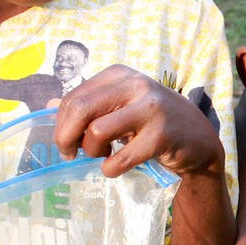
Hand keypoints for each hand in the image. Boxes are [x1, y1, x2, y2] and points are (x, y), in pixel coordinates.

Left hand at [54, 66, 223, 179]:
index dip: (62, 124)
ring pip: (97, 131)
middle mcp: (134, 84)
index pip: (73, 97)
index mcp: (119, 75)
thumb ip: (88, 105)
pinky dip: (110, 169)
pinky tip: (115, 167)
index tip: (68, 143)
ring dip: (91, 152)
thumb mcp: (121, 105)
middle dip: (66, 137)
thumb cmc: (153, 122)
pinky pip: (119, 158)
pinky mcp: (161, 135)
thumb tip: (47, 106)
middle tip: (70, 154)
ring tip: (102, 156)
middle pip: (79, 109)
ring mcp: (150, 108)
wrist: (198, 138)